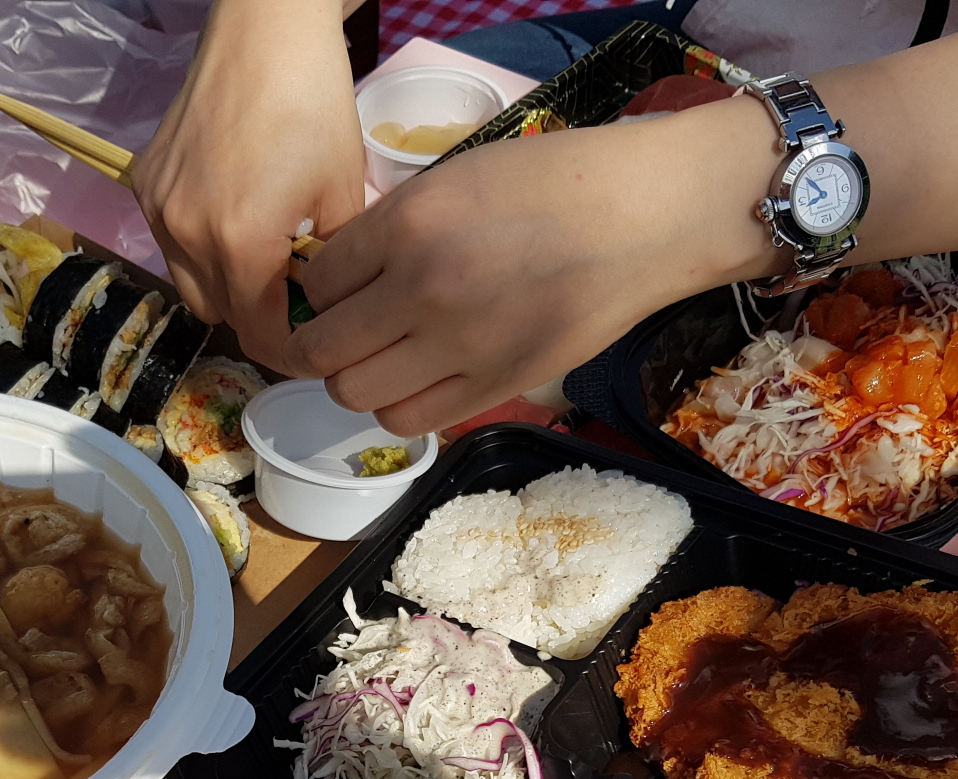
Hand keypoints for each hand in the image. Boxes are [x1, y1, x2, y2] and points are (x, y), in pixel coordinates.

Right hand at [135, 0, 365, 368]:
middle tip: (296, 302)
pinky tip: (232, 216)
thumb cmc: (313, 104)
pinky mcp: (145, 182)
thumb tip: (333, 313)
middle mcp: (186, 235)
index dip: (291, 353)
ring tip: (265, 259)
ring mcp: (158, 208)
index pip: (259, 335)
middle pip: (221, 315)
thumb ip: (334, 268)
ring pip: (190, 283)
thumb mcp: (344, 194)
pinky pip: (170, 241)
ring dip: (226, 286)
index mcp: (238, 245)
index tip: (315, 348)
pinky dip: (199, 246)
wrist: (264, 31)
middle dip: (260, 319)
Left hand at [284, 99, 783, 435]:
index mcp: (407, 226)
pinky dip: (398, 407)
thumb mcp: (455, 178)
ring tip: (382, 360)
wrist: (640, 220)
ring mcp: (458, 348)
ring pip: (356, 395)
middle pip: (322, 350)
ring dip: (356, 381)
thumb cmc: (552, 185)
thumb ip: (392, 227)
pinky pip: (409, 421)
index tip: (333, 291)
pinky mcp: (493, 388)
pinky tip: (416, 381)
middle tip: (343, 333)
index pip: (318, 282)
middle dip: (320, 344)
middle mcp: (422, 291)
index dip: (316, 290)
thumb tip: (339, 276)